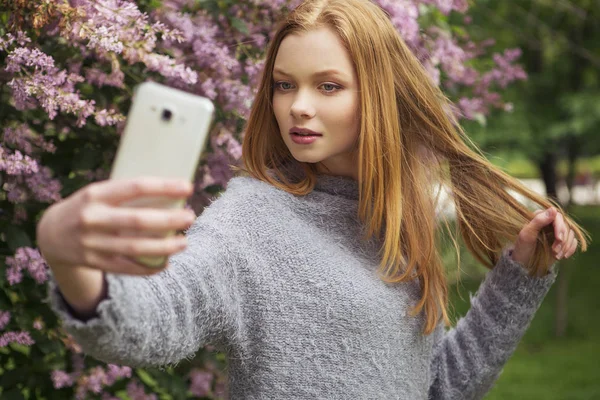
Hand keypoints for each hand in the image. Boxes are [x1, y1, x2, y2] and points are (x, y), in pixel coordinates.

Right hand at [37, 177, 195, 274]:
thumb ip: (126, 194)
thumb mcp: (98, 193)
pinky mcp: (94, 262)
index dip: (164, 187)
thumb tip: (170, 193)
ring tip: (184, 243)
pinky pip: (127, 268)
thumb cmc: (87, 207)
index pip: (135, 187)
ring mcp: (92, 243)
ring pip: (135, 248)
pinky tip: (166, 263)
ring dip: (164, 247)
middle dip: (169, 220)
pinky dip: (148, 268)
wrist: (50, 233)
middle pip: (138, 221)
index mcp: (95, 194)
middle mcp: (92, 218)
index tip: (188, 187)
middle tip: (190, 217)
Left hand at [511, 207, 577, 266]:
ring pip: (570, 233)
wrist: (525, 264)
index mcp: (540, 217)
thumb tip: (553, 209)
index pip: (557, 216)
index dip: (560, 227)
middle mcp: (549, 222)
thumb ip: (538, 221)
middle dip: (562, 239)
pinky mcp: (562, 241)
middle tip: (554, 251)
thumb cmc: (522, 248)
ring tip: (556, 255)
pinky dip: (570, 249)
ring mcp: (556, 232)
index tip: (558, 239)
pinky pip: (574, 241)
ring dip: (565, 246)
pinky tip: (563, 256)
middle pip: (566, 225)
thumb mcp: (527, 235)